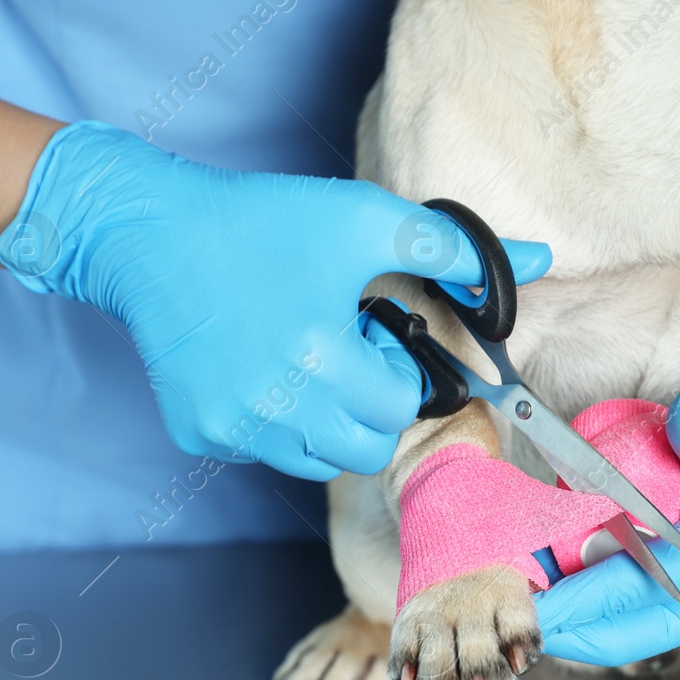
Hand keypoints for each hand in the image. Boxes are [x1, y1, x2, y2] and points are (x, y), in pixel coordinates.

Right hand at [0, 121, 550, 478]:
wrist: (146, 232)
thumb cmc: (260, 221)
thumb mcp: (363, 217)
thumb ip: (455, 248)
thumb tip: (534, 262)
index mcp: (319, 360)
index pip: (399, 410)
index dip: (398, 372)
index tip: (374, 333)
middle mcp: (272, 409)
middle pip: (365, 450)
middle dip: (372, 405)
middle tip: (345, 349)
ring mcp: (230, 428)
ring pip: (316, 461)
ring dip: (328, 421)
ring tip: (305, 357)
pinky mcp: (198, 432)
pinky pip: (265, 452)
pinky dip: (276, 422)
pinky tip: (258, 367)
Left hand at [533, 305, 679, 665]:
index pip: (629, 599)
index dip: (568, 605)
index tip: (521, 607)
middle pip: (623, 633)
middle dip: (565, 624)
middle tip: (508, 604)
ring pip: (631, 621)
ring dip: (581, 609)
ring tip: (527, 587)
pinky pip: (644, 597)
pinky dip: (602, 588)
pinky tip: (568, 563)